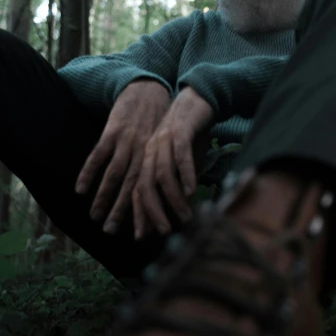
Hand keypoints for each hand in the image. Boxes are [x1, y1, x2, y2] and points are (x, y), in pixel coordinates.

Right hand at [75, 80, 171, 233]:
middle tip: (111, 232)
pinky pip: (98, 155)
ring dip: (104, 197)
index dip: (145, 211)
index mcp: (158, 157)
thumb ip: (166, 166)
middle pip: (132, 186)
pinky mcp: (112, 131)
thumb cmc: (160, 121)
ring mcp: (127, 142)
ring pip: (115, 174)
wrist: (149, 89)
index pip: (151, 189)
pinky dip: (88, 172)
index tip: (140, 234)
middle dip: (121, 211)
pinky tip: (79, 190)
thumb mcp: (169, 144)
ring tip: (94, 217)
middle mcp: (144, 152)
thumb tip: (169, 195)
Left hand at [133, 86, 213, 239]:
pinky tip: (191, 190)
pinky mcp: (181, 131)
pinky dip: (185, 174)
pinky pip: (181, 155)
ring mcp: (165, 141)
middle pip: (145, 186)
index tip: (142, 237)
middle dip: (152, 211)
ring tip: (184, 215)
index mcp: (147, 159)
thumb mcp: (180, 160)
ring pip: (163, 174)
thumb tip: (176, 209)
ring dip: (172, 198)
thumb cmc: (190, 134)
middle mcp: (151, 151)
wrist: (198, 99)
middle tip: (163, 231)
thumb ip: (177, 181)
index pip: (138, 191)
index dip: (139, 214)